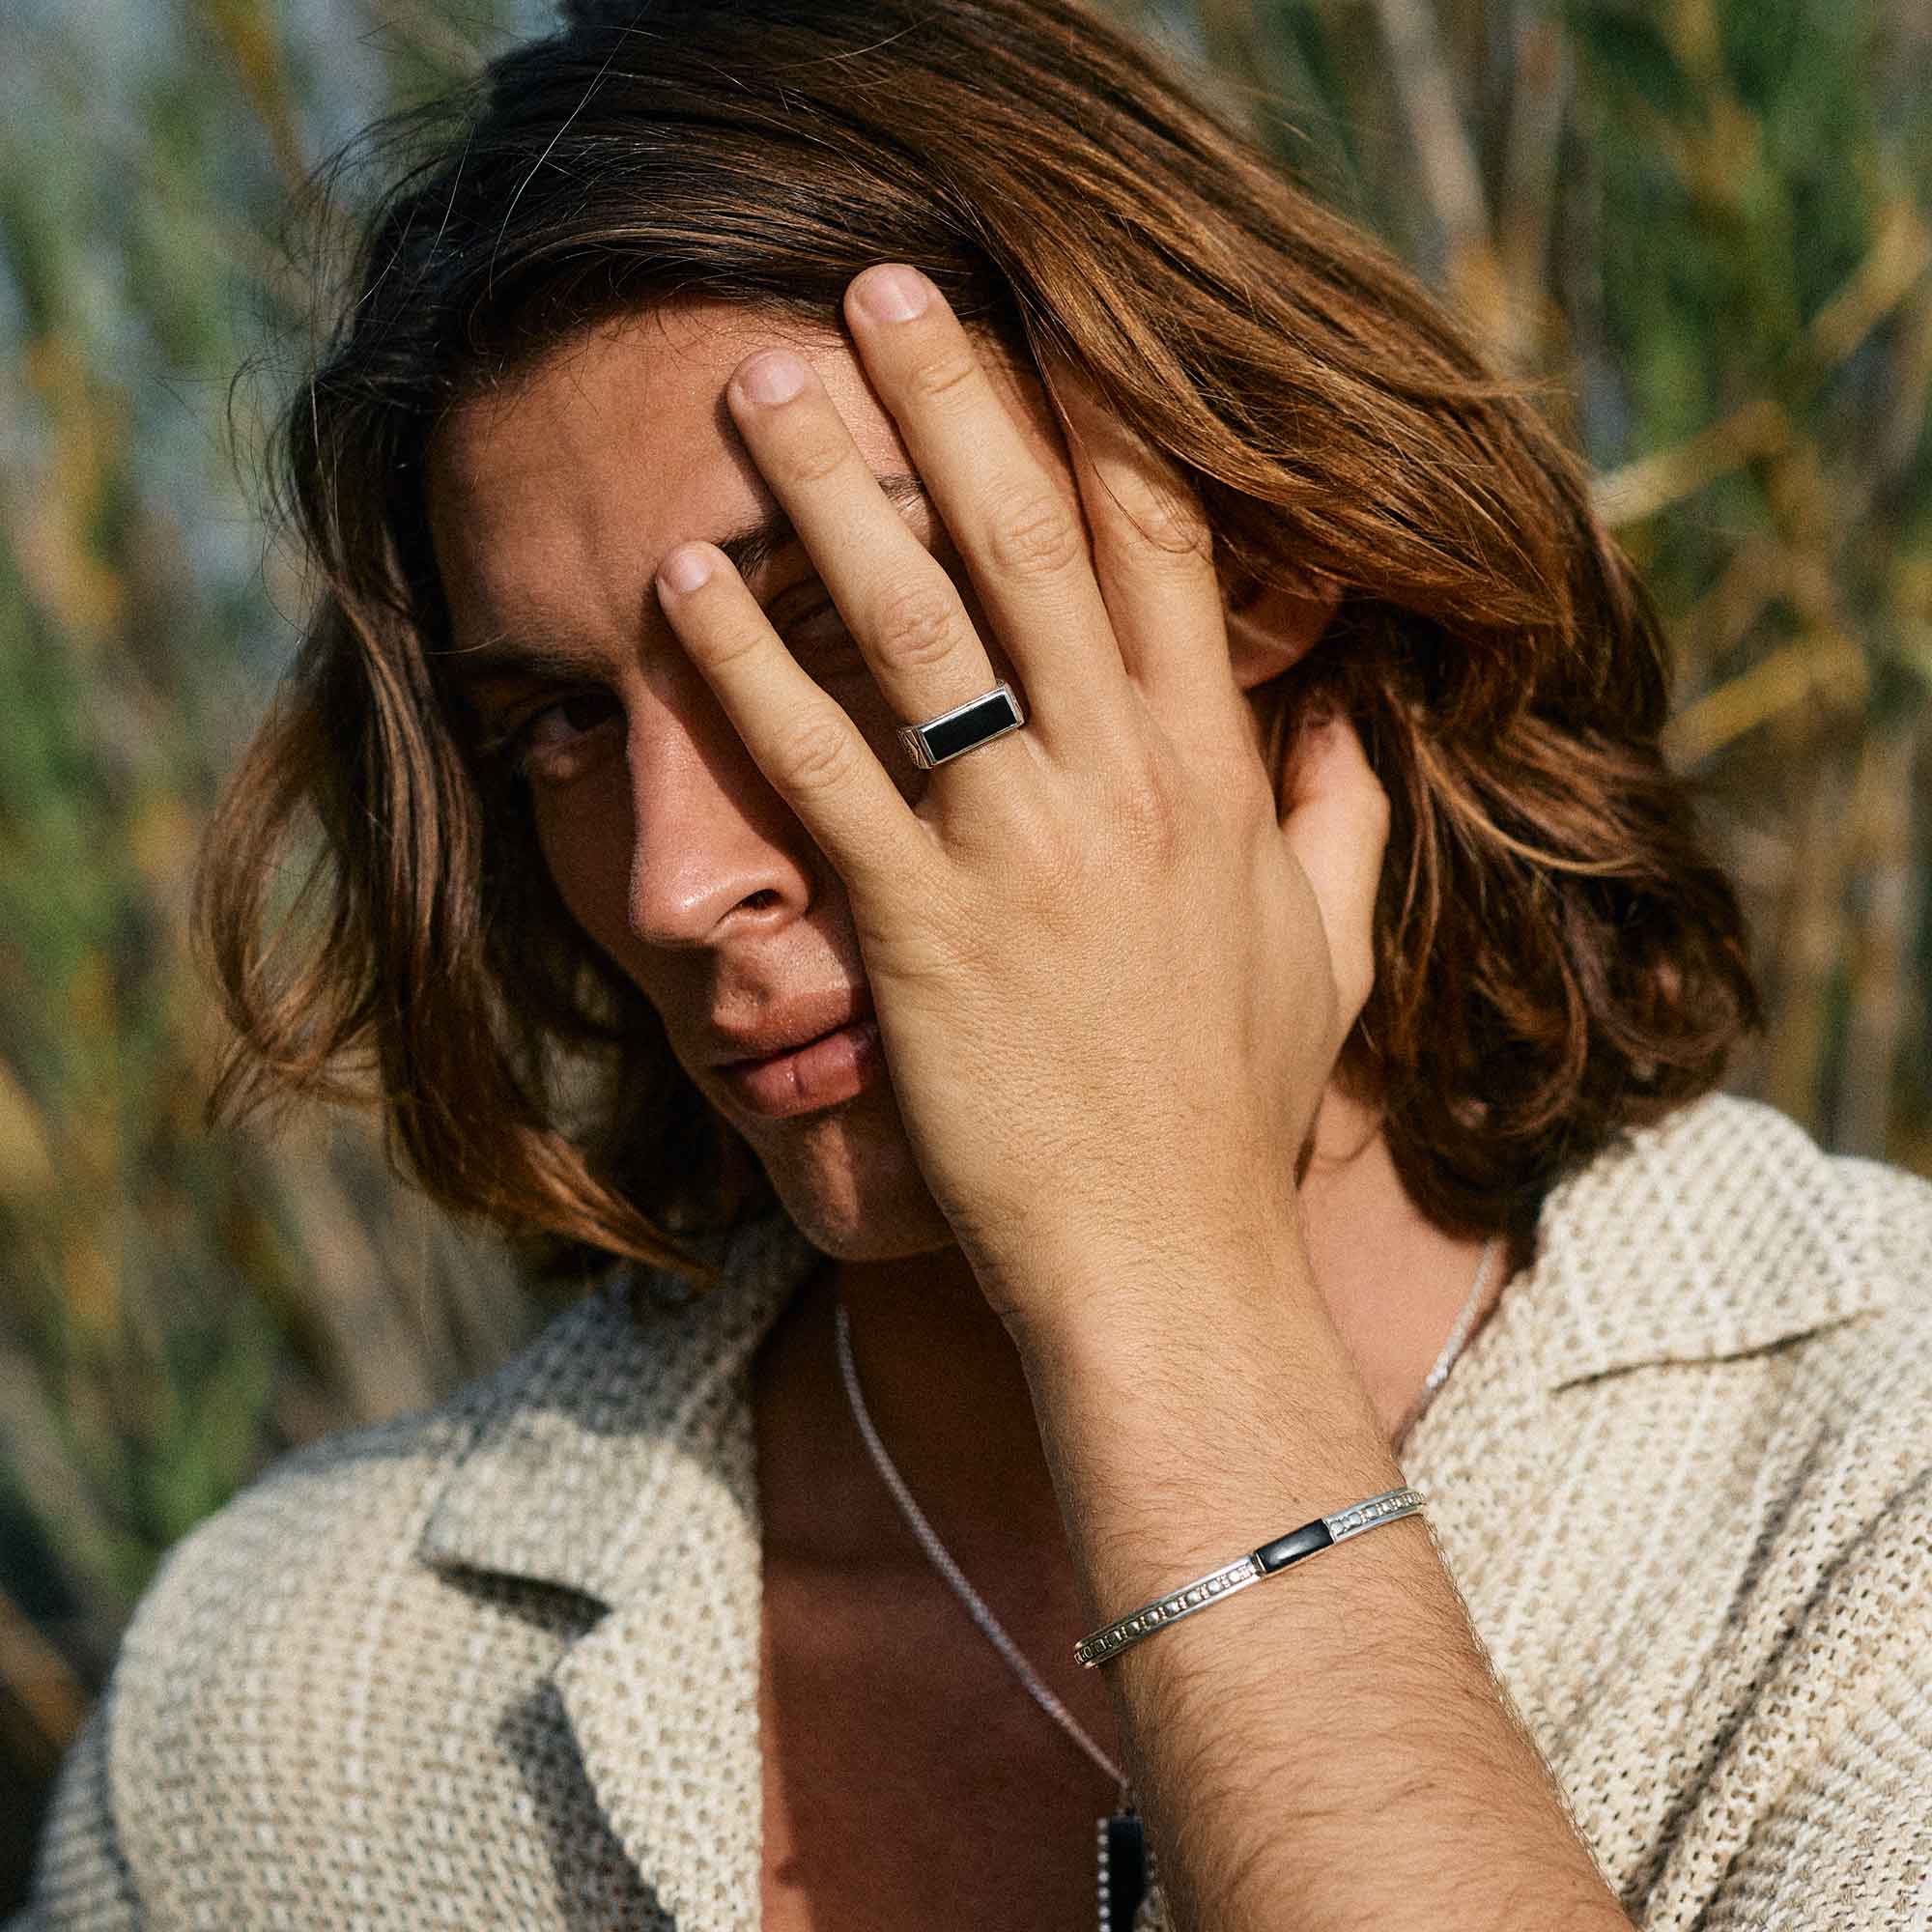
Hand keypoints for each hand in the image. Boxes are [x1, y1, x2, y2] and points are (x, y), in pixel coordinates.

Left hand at [654, 263, 1388, 1329]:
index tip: (1047, 321)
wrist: (1164, 1268)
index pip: (1173, 549)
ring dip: (833, 492)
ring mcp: (1018, 850)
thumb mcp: (1328, 956)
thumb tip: (1355, 703)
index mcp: (1216, 775)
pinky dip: (747, 664)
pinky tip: (684, 581)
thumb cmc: (1230, 1117)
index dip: (1106, 420)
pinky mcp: (920, 929)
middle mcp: (1122, 783)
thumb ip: (1347, 814)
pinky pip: (821, 766)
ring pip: (919, 627)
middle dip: (957, 399)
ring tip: (761, 389)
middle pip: (1036, 544)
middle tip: (885, 289)